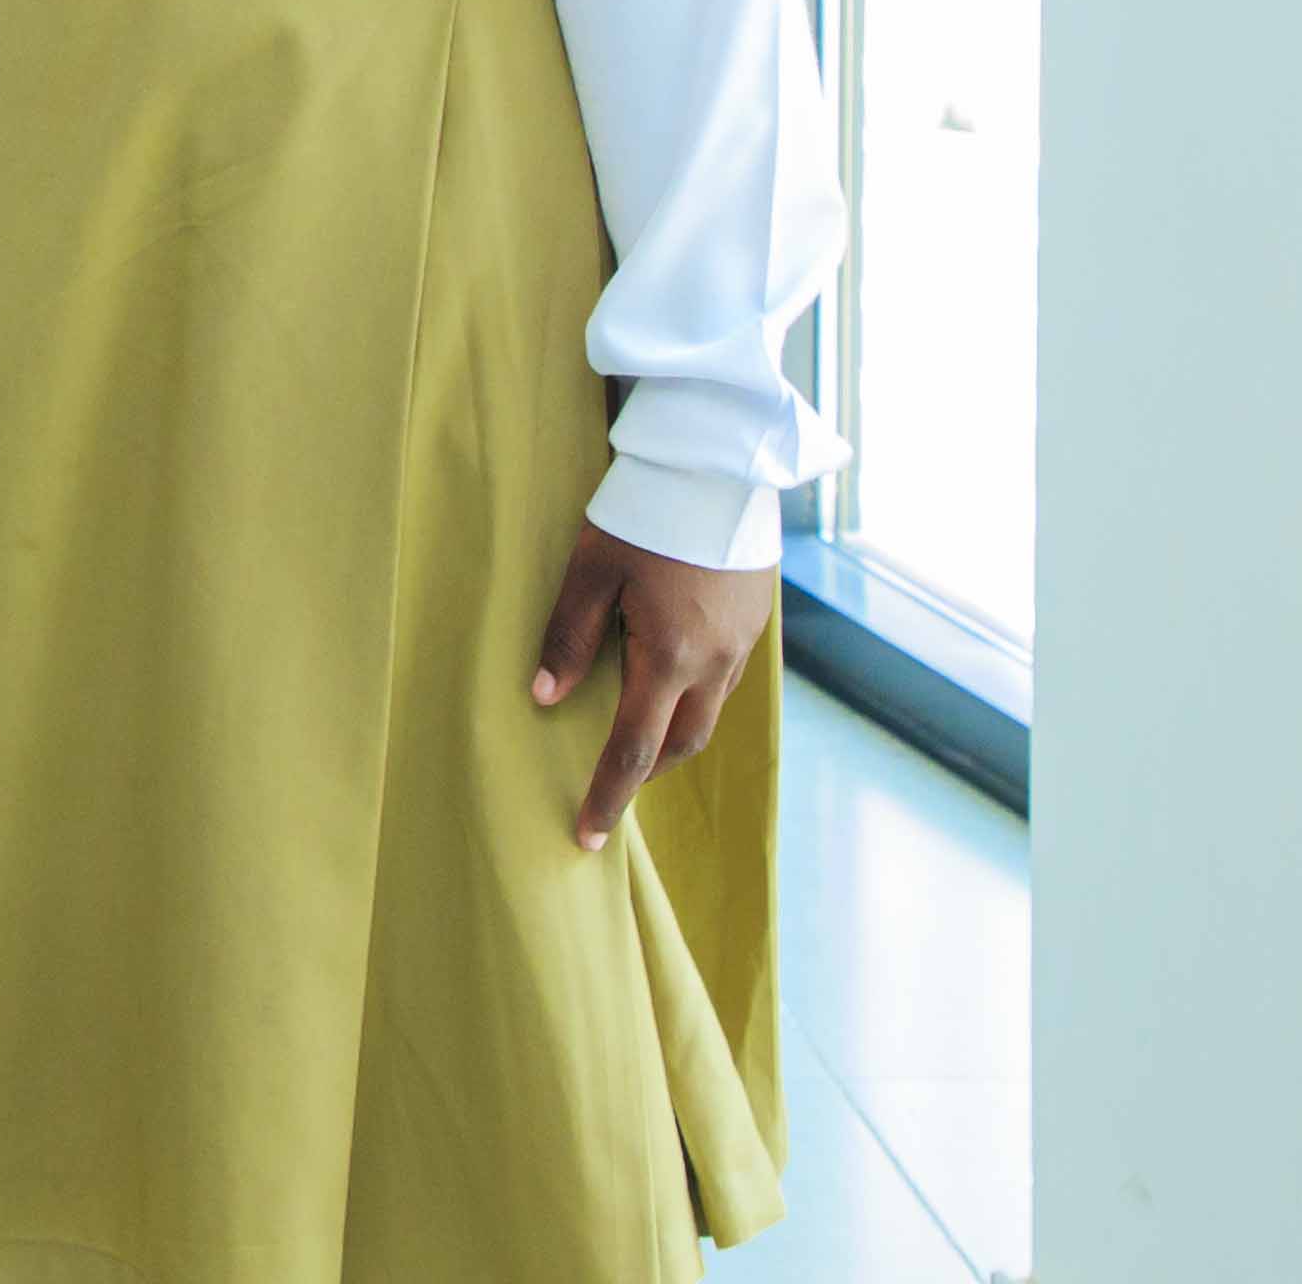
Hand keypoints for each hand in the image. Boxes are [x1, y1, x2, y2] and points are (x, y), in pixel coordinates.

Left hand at [531, 521, 775, 851]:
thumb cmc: (647, 510)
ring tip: (637, 731)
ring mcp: (742, 644)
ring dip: (672, 733)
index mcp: (671, 657)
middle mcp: (715, 663)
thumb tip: (546, 698)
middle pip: (680, 743)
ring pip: (708, 713)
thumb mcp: (593, 568)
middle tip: (609, 781)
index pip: (634, 749)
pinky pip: (725, 679)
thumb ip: (569, 634)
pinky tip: (673, 675)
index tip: (587, 837)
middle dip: (644, 770)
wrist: (722, 464)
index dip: (608, 796)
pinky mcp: (755, 620)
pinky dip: (695, 696)